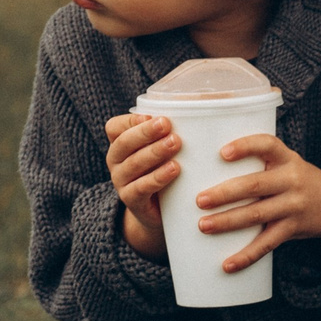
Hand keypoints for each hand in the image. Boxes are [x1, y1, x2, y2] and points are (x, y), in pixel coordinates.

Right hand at [103, 113, 179, 259]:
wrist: (157, 212)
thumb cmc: (162, 170)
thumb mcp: (162, 150)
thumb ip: (170, 132)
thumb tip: (205, 107)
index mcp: (120, 144)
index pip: (115, 127)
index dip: (131, 121)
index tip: (154, 115)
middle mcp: (116, 161)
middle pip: (124, 143)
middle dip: (146, 132)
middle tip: (167, 125)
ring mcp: (121, 182)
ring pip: (133, 164)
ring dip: (154, 152)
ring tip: (175, 143)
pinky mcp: (132, 201)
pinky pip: (141, 188)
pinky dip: (158, 177)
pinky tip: (174, 169)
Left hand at [191, 133, 320, 272]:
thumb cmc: (298, 181)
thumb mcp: (288, 163)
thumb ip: (259, 162)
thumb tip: (207, 166)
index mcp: (287, 158)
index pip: (267, 145)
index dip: (246, 147)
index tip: (223, 153)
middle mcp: (292, 180)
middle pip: (255, 185)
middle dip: (225, 193)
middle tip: (200, 200)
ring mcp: (294, 206)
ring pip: (256, 215)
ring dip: (228, 221)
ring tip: (203, 225)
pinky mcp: (292, 229)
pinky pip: (267, 244)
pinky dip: (246, 256)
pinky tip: (227, 265)